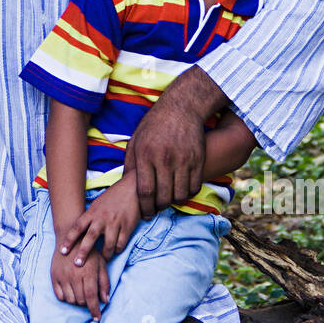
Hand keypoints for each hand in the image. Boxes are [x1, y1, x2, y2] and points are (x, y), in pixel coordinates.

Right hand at [51, 247, 109, 319]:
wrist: (70, 237)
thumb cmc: (89, 252)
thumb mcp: (101, 264)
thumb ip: (104, 282)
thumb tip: (105, 300)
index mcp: (88, 272)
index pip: (91, 297)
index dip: (94, 310)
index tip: (97, 318)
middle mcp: (74, 275)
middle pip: (80, 300)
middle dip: (87, 303)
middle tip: (90, 299)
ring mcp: (62, 276)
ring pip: (70, 300)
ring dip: (77, 301)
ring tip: (81, 294)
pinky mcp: (54, 276)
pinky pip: (59, 295)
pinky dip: (66, 297)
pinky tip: (71, 291)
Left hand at [61, 173, 140, 263]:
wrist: (131, 189)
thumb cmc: (111, 198)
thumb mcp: (96, 205)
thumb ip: (88, 218)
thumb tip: (78, 233)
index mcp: (92, 212)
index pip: (77, 227)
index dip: (69, 240)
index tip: (62, 251)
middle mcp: (102, 218)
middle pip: (91, 237)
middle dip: (83, 252)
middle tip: (77, 264)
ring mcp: (115, 223)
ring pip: (109, 245)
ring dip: (105, 256)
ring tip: (102, 261)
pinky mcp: (127, 227)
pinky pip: (121, 243)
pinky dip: (118, 249)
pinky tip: (115, 251)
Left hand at [124, 66, 222, 217]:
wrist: (181, 108)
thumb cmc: (154, 126)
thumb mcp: (136, 141)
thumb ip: (130, 165)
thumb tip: (126, 187)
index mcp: (146, 155)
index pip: (145, 192)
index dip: (144, 208)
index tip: (145, 214)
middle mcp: (165, 159)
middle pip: (163, 197)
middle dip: (159, 208)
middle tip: (157, 208)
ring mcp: (183, 160)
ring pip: (180, 195)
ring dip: (173, 202)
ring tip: (168, 199)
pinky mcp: (197, 160)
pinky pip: (194, 187)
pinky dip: (188, 193)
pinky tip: (181, 190)